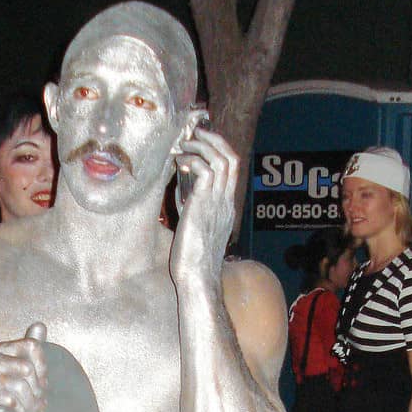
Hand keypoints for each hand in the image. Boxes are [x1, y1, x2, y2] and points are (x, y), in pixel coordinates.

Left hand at [169, 126, 239, 286]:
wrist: (197, 277)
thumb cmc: (192, 258)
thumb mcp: (193, 224)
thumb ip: (190, 204)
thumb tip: (179, 186)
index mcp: (226, 207)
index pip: (232, 168)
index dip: (218, 149)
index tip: (199, 142)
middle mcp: (226, 202)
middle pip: (232, 158)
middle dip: (214, 139)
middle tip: (194, 133)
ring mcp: (217, 203)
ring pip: (222, 160)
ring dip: (202, 146)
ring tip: (184, 145)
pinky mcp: (203, 205)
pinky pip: (205, 171)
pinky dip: (192, 161)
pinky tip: (179, 164)